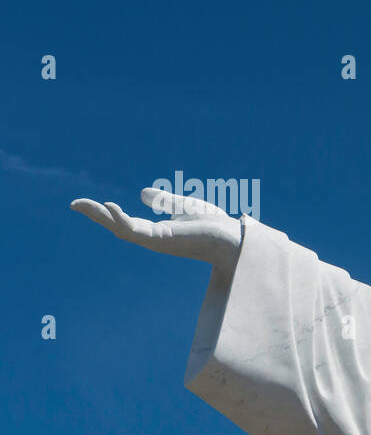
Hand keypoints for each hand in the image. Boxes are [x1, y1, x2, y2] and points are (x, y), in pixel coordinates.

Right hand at [70, 188, 242, 272]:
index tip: (89, 202)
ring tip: (81, 204)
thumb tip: (143, 194)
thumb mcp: (183, 206)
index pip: (126, 222)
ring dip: (101, 216)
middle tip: (74, 203)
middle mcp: (153, 238)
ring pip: (122, 229)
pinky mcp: (163, 240)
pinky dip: (121, 219)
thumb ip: (164, 201)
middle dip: (96, 215)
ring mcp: (157, 241)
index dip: (107, 213)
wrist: (233, 238)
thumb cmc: (213, 225)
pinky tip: (110, 207)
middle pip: (118, 227)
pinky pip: (136, 231)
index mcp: (157, 231)